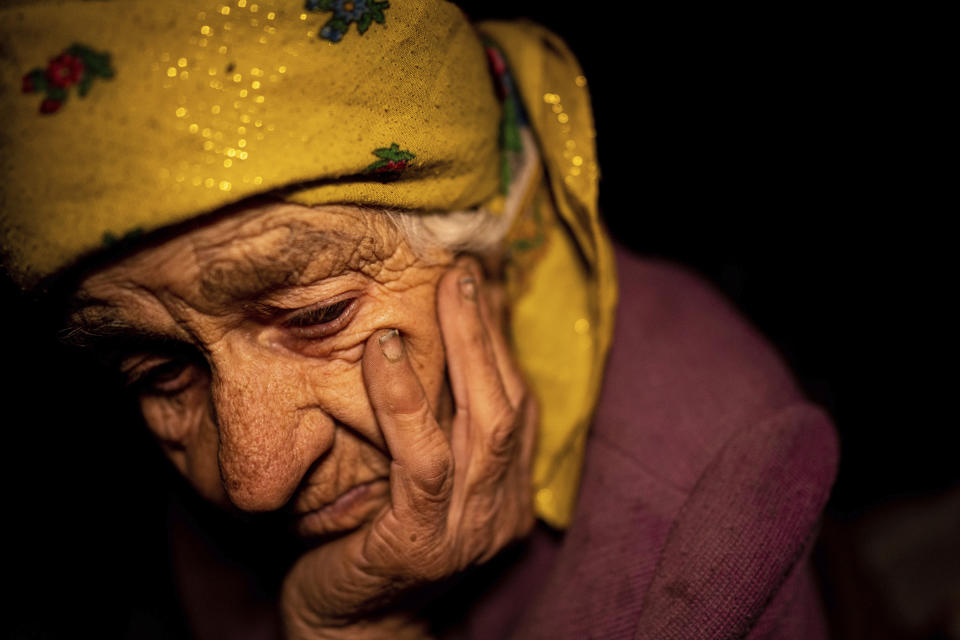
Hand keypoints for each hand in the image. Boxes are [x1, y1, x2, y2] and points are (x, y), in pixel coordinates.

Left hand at [281, 258, 537, 638]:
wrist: (348, 627)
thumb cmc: (368, 541)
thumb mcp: (411, 479)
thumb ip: (433, 428)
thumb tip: (424, 348)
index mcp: (505, 491)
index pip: (516, 405)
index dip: (499, 341)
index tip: (478, 286)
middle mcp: (501, 509)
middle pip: (510, 405)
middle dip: (489, 332)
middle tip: (464, 273)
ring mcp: (469, 529)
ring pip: (483, 425)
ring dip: (467, 350)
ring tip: (445, 291)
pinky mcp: (422, 542)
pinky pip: (424, 463)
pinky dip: (406, 404)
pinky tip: (382, 355)